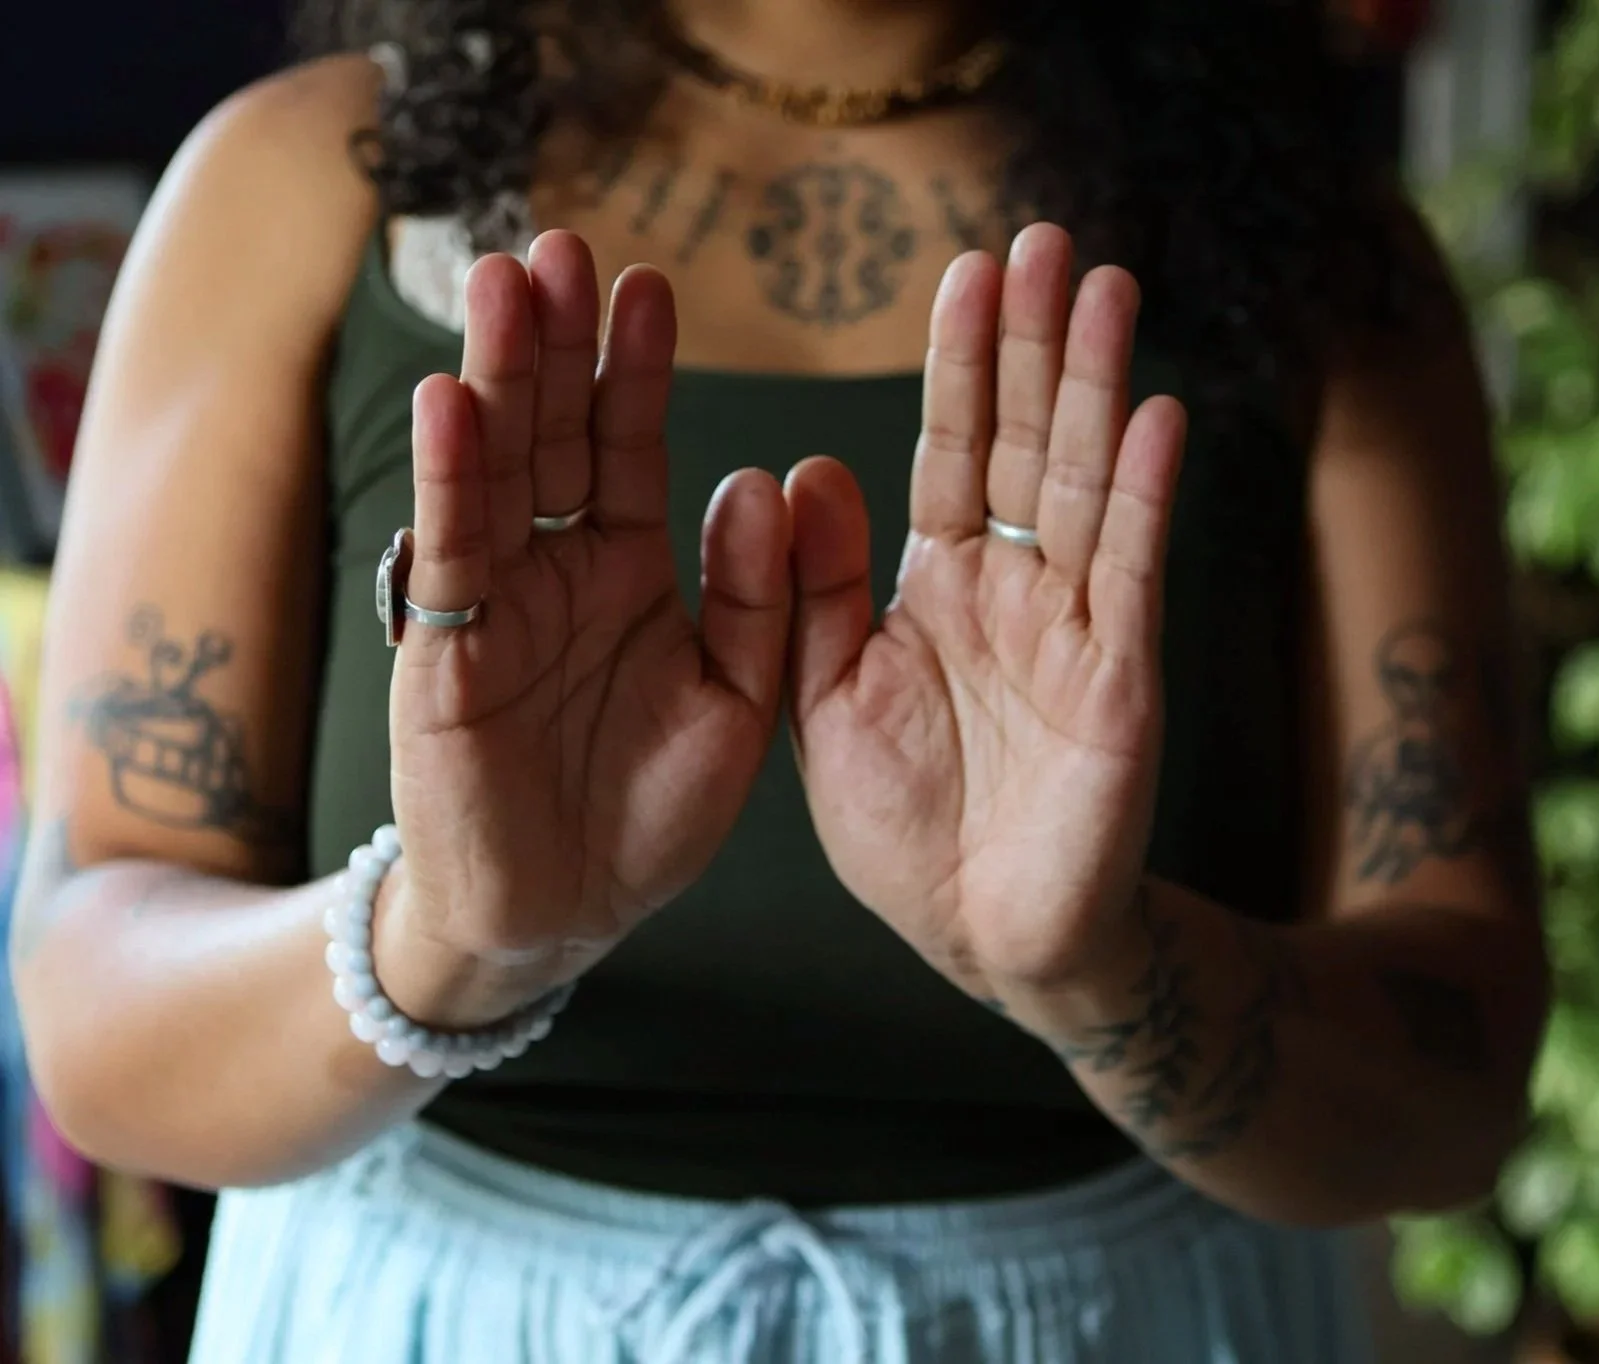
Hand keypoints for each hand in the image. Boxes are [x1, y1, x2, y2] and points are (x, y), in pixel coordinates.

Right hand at [382, 231, 790, 1023]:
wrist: (564, 910)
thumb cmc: (651, 811)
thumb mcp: (740, 703)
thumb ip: (758, 602)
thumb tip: (767, 481)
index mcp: (633, 570)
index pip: (631, 447)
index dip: (636, 368)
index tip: (649, 284)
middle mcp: (559, 569)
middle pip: (558, 435)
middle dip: (559, 344)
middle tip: (561, 247)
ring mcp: (497, 604)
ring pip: (498, 471)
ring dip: (500, 378)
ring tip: (505, 284)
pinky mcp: (444, 653)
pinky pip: (453, 555)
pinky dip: (452, 480)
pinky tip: (453, 401)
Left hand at [785, 224, 1185, 1005]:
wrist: (979, 934)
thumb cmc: (901, 828)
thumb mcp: (822, 702)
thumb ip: (814, 593)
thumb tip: (809, 467)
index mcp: (935, 588)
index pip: (952, 451)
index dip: (962, 365)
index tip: (968, 271)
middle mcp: (1011, 591)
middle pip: (1026, 443)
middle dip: (1036, 344)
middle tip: (1047, 239)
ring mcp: (1073, 629)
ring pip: (1084, 486)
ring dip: (1096, 387)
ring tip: (1107, 288)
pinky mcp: (1120, 682)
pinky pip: (1131, 576)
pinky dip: (1142, 499)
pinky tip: (1154, 417)